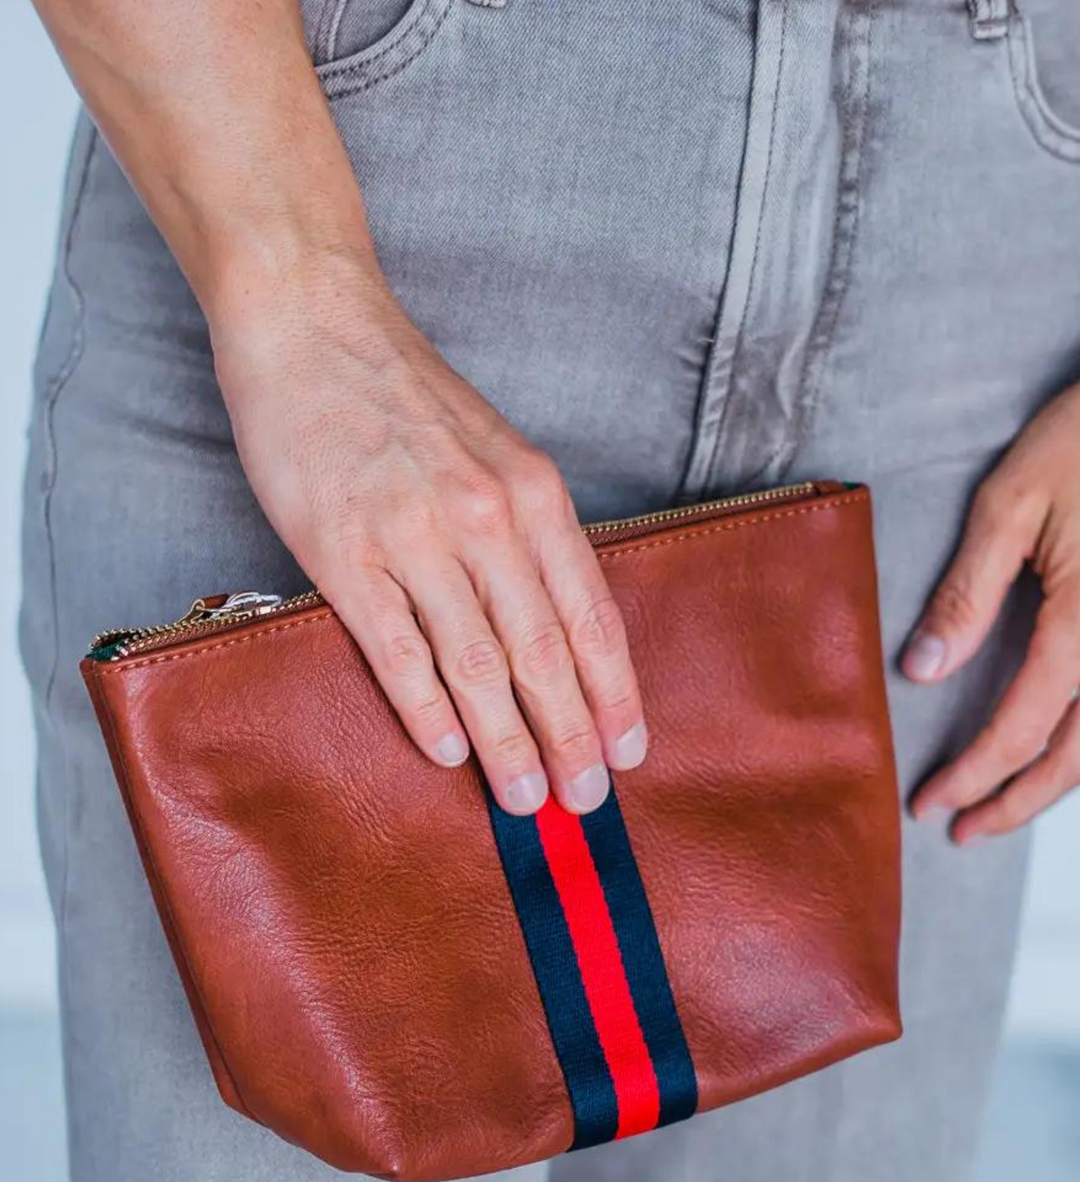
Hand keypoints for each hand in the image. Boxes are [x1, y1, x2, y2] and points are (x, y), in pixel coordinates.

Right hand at [210, 251, 646, 816]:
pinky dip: (427, 709)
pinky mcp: (344, 550)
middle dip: (571, 735)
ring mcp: (414, 534)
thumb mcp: (498, 450)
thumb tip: (553, 625)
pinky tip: (448, 753)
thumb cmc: (407, 395)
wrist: (314, 325)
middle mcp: (486, 517)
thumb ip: (528, 532)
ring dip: (507, 741)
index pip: (590, 615)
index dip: (614, 692)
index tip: (630, 751)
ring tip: (527, 799)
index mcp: (534, 493)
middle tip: (587, 799)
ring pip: (476, 663)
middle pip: (543, 652)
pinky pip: (397, 648)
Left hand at [903, 382, 1079, 841]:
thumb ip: (968, 594)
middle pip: (1079, 757)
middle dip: (1018, 802)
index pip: (1023, 725)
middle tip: (963, 830)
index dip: (974, 775)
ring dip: (1058, 784)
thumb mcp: (1011, 503)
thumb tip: (923, 672)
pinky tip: (1059, 753)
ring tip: (1004, 806)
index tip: (928, 804)